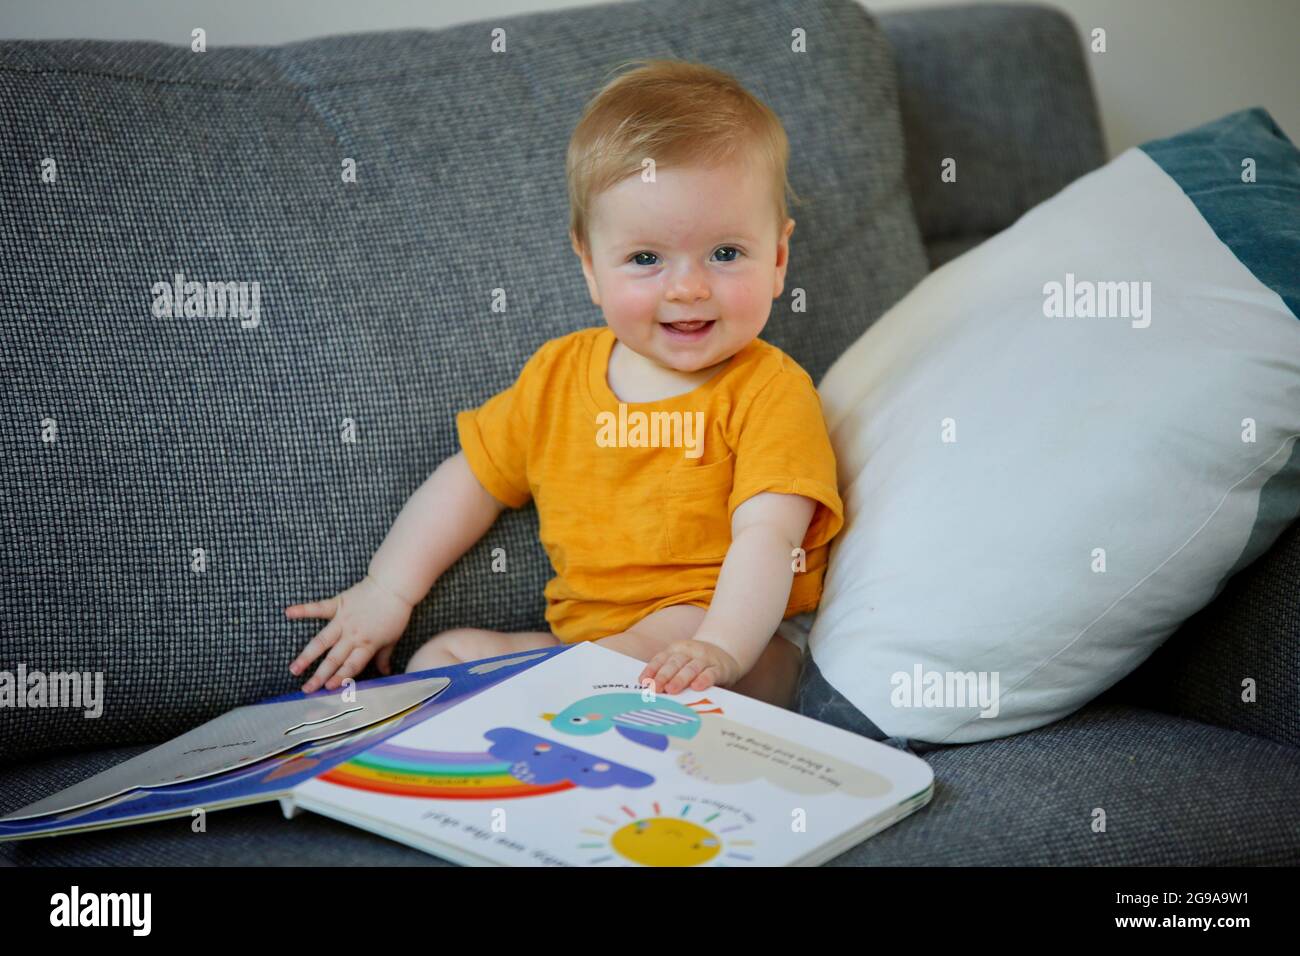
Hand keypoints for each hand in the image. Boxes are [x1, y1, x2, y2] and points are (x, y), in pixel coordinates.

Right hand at [285, 575, 413, 692]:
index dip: (340, 677)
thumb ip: (384, 656)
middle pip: (333, 659)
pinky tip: (288, 612)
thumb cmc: (395, 613)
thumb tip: (386, 673)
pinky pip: (318, 608)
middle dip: (319, 676)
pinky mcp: (337, 604)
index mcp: (367, 644)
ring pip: (321, 641)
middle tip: (306, 689)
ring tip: (294, 669)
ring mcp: (343, 620)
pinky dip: (302, 609)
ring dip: (307, 656)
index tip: (328, 689)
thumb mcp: (392, 638)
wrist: (393, 585)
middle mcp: (353, 634)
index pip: (352, 665)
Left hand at [638, 638, 742, 694]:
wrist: (725, 651)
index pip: (661, 659)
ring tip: (671, 690)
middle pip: (674, 663)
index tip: (643, 682)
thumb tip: (651, 691)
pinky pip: (711, 673)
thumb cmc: (697, 663)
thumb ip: (669, 674)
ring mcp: (705, 659)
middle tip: (655, 689)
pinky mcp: (719, 668)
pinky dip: (703, 680)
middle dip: (663, 676)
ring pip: (691, 668)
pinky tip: (696, 687)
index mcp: (676, 650)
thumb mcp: (681, 663)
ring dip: (680, 679)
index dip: (651, 670)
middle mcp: (689, 652)